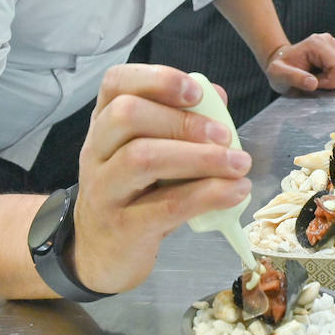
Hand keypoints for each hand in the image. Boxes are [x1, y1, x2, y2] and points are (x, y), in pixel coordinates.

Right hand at [68, 64, 251, 294]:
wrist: (101, 254)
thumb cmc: (135, 194)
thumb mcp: (151, 152)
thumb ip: (180, 122)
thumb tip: (217, 97)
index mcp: (104, 123)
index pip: (116, 83)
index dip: (157, 79)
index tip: (196, 92)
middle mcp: (96, 150)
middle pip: (126, 115)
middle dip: (183, 121)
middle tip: (224, 136)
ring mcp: (104, 190)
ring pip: (143, 158)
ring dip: (200, 157)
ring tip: (238, 164)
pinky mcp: (122, 227)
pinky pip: (166, 205)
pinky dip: (207, 195)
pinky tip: (235, 192)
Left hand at [262, 33, 334, 94]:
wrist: (280, 63)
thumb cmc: (278, 70)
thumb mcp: (279, 75)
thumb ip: (294, 78)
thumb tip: (313, 84)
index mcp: (316, 44)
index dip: (328, 82)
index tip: (311, 83)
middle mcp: (327, 40)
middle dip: (330, 81)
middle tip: (312, 82)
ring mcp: (333, 45)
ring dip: (330, 80)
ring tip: (313, 78)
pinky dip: (331, 77)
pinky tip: (318, 75)